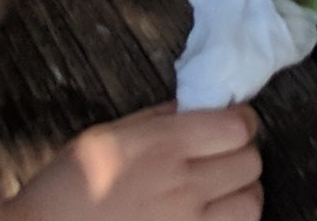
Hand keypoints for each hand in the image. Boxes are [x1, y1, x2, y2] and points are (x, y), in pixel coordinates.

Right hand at [0, 106, 264, 220]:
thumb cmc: (65, 190)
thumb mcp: (106, 137)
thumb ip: (156, 120)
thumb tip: (194, 107)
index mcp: (161, 146)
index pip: (236, 126)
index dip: (240, 121)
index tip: (232, 123)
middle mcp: (183, 184)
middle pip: (250, 162)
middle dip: (241, 154)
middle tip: (224, 155)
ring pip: (251, 203)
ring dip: (242, 193)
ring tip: (223, 191)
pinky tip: (209, 217)